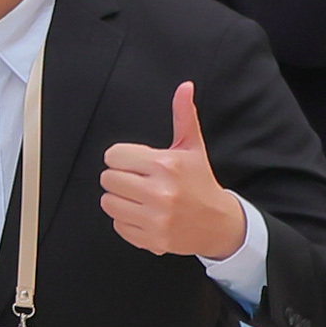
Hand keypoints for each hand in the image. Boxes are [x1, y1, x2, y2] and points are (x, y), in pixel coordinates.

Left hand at [99, 78, 236, 261]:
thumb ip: (183, 116)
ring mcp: (155, 218)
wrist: (219, 223)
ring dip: (120, 199)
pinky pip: (117, 225)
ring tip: (141, 197)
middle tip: (139, 181)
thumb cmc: (200, 182)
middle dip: (120, 178)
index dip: (122, 158)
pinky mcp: (151, 239)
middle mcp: (160, 193)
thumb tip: (184, 87)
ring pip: (108, 202)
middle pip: (107, 179)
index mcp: (166, 165)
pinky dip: (127, 221)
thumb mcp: (192, 147)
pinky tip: (145, 214)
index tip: (137, 163)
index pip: (113, 156)